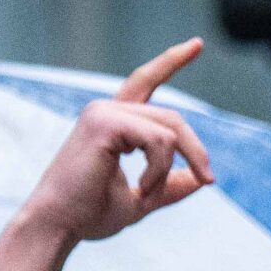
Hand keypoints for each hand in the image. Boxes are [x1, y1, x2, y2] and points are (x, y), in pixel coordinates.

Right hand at [13, 40, 212, 246]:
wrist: (62, 225)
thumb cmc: (91, 214)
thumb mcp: (143, 198)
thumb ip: (171, 186)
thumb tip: (200, 179)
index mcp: (116, 122)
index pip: (147, 82)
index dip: (172, 61)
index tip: (197, 45)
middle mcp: (108, 109)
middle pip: (174, 119)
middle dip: (198, 152)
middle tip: (209, 181)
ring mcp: (104, 112)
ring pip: (171, 130)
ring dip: (170, 169)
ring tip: (147, 193)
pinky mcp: (104, 122)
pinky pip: (159, 142)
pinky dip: (159, 170)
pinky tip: (139, 188)